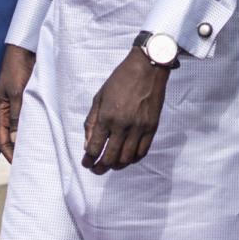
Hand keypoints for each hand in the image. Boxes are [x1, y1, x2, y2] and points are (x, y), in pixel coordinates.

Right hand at [0, 44, 34, 157]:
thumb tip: (16, 141)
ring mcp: (17, 108)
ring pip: (22, 130)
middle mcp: (8, 113)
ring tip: (43, 152)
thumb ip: (17, 117)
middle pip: (13, 138)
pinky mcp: (27, 102)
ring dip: (30, 140)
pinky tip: (46, 134)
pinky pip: (30, 120)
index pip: (4, 142)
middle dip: (21, 151)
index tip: (23, 167)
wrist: (24, 49)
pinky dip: (36, 128)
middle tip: (35, 163)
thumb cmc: (17, 69)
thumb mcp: (17, 94)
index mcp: (0, 113)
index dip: (11, 156)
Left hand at [82, 41, 170, 172]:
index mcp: (107, 117)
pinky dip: (133, 159)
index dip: (88, 160)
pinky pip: (142, 151)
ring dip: (117, 166)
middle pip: (110, 157)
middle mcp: (122, 125)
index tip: (86, 163)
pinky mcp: (152, 128)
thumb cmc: (120, 80)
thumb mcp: (99, 97)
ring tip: (111, 166)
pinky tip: (127, 159)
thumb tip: (87, 144)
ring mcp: (139, 128)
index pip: (95, 148)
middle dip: (100, 167)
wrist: (147, 69)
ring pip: (127, 158)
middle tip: (96, 170)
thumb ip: (92, 122)